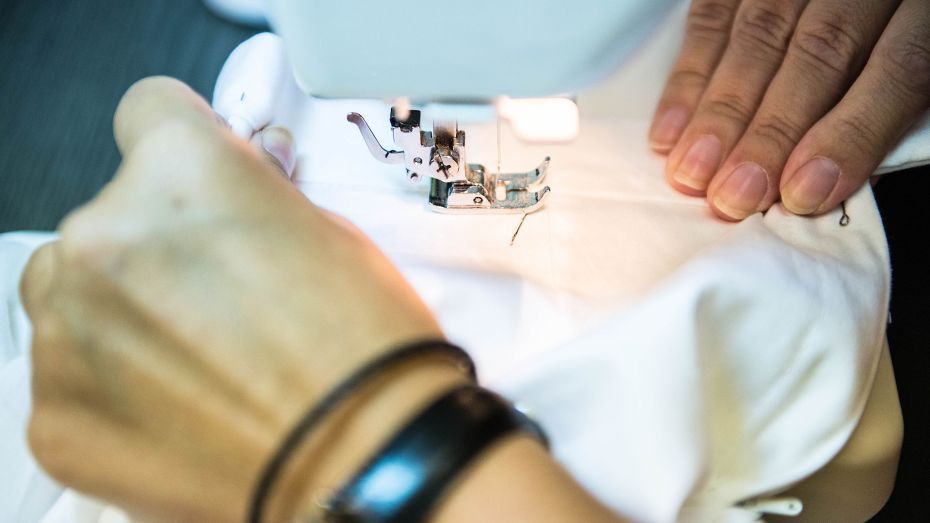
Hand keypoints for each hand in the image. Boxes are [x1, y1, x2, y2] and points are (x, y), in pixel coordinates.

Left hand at [20, 77, 451, 520]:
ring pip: (75, 294)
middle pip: (107, 216)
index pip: (148, 112)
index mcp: (182, 173)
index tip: (188, 176)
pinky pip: (71, 373)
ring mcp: (69, 330)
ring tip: (202, 360)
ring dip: (125, 314)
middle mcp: (106, 239)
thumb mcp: (328, 235)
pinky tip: (184, 407)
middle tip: (219, 298)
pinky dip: (116, 386)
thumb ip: (249, 204)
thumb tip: (224, 206)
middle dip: (156, 248)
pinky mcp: (55, 413)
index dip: (179, 143)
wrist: (369, 463)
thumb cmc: (367, 354)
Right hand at [649, 0, 929, 219]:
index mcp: (927, 6)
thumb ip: (883, 112)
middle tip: (735, 193)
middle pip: (820, 52)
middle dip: (771, 132)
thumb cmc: (880, 43)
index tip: (804, 192)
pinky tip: (669, 131)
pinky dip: (686, 78)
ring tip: (693, 173)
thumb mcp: (906, 61)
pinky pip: (710, 14)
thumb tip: (827, 181)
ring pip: (758, 33)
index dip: (852, 134)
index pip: (900, 66)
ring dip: (720, 113)